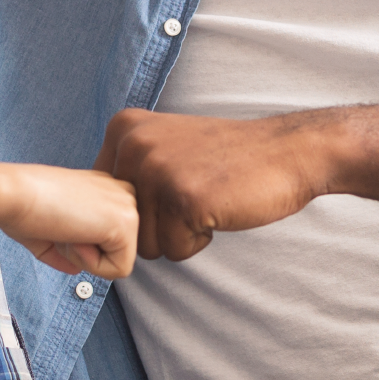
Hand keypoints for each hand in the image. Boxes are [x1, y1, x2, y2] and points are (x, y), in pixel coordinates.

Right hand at [0, 166, 138, 279]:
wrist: (13, 194)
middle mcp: (121, 193)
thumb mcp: (48, 231)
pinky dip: (92, 264)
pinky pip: (119, 269)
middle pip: (116, 252)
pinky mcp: (127, 222)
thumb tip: (77, 269)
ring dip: (86, 258)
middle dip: (85, 253)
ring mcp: (128, 206)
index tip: (57, 223)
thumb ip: (66, 250)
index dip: (78, 246)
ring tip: (66, 229)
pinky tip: (74, 236)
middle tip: (60, 228)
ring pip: (119, 262)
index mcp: (106, 190)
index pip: (108, 240)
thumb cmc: (22, 208)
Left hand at [95, 108, 338, 261]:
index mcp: (123, 128)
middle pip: (125, 226)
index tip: (175, 185)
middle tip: (196, 193)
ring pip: (148, 244)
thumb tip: (90, 215)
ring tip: (208, 200)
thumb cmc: (229, 158)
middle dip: (162, 224)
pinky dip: (200, 241)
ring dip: (181, 235)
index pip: (106, 202)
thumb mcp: (165, 144)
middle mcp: (134, 145)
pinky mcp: (184, 200)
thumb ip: (128, 168)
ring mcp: (158, 171)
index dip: (144, 208)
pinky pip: (175, 251)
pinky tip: (219, 209)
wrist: (288, 150)